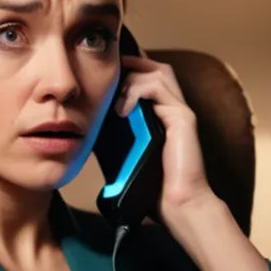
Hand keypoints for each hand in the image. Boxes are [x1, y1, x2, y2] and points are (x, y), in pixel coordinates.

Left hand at [115, 46, 216, 229]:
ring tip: (115, 101)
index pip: (146, 77)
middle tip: (106, 81)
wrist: (177, 204)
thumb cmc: (154, 185)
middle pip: (154, 66)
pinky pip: (159, 88)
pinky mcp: (183, 117)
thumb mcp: (125, 154)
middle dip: (129, 66)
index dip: (126, 71)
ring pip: (157, 71)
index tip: (102, 81)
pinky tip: (123, 110)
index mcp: (160, 114)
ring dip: (131, 79)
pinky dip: (137, 91)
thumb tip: (86, 125)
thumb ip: (113, 136)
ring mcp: (180, 110)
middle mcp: (172, 108)